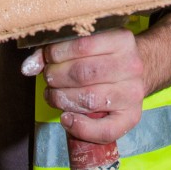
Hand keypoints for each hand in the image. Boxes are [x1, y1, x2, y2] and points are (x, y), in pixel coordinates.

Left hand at [21, 29, 145, 143]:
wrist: (141, 70)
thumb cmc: (106, 56)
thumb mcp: (88, 44)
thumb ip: (56, 51)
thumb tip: (29, 67)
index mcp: (122, 40)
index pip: (82, 45)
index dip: (57, 53)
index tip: (47, 58)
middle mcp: (131, 66)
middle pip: (83, 73)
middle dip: (56, 77)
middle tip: (49, 78)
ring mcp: (133, 93)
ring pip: (89, 99)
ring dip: (61, 99)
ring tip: (53, 95)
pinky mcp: (132, 117)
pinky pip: (104, 130)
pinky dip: (80, 127)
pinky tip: (67, 118)